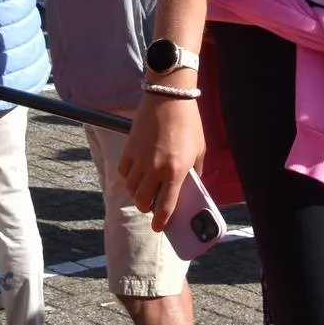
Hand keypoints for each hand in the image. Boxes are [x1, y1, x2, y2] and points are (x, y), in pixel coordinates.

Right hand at [116, 92, 204, 231]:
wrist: (169, 97)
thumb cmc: (188, 123)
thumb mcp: (199, 150)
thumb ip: (195, 171)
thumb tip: (191, 187)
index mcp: (176, 171)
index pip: (165, 206)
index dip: (161, 221)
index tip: (159, 227)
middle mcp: (156, 168)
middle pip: (143, 201)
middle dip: (146, 208)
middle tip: (152, 206)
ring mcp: (140, 158)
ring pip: (131, 188)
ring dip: (137, 193)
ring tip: (145, 188)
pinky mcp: (130, 148)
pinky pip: (124, 171)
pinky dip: (128, 177)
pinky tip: (136, 174)